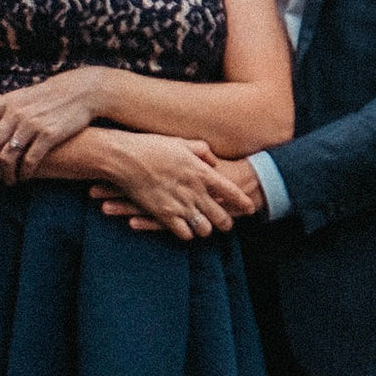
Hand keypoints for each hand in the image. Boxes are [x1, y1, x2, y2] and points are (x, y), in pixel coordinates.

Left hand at [0, 68, 103, 180]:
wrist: (82, 90)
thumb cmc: (49, 96)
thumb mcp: (23, 96)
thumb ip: (5, 110)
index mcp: (5, 102)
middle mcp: (15, 113)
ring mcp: (32, 124)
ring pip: (7, 157)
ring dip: (5, 174)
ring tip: (8, 181)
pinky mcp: (49, 134)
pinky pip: (30, 160)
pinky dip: (25, 173)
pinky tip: (25, 176)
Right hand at [87, 133, 261, 239]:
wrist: (124, 157)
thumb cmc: (152, 146)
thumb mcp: (181, 142)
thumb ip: (201, 151)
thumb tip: (213, 161)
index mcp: (201, 172)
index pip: (231, 191)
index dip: (243, 202)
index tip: (250, 208)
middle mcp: (194, 191)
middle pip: (221, 216)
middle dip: (227, 222)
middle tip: (228, 224)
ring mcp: (180, 205)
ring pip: (204, 229)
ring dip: (205, 229)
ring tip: (205, 227)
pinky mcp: (164, 215)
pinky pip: (183, 234)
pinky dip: (186, 233)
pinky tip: (185, 229)